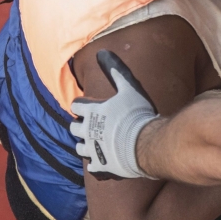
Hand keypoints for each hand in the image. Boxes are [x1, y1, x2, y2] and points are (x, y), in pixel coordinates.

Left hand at [69, 50, 158, 179]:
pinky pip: (92, 167)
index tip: (89, 108)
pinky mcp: (100, 167)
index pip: (76, 106)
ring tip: (96, 143)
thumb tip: (101, 52)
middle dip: (80, 125)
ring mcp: (93, 150)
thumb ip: (115, 70)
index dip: (82, 106)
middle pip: (73, 127)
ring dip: (85, 145)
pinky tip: (103, 161)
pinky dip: (96, 164)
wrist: (146, 144)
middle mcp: (87, 131)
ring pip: (79, 148)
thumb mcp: (128, 87)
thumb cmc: (138, 114)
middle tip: (91, 126)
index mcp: (91, 111)